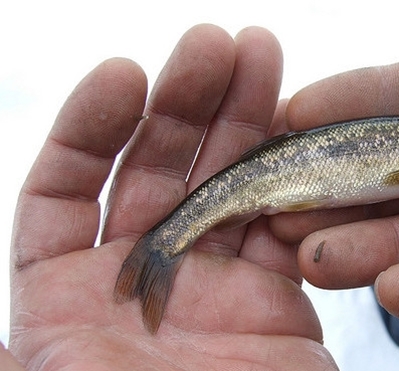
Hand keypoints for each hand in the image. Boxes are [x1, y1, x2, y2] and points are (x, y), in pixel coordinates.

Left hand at [10, 25, 336, 369]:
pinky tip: (301, 134)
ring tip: (260, 55)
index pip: (69, 188)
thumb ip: (20, 362)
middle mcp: (143, 276)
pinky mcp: (275, 294)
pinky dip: (293, 182)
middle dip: (184, 102)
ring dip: (243, 118)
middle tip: (215, 46)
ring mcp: (214, 280)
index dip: (93, 128)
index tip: (125, 76)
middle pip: (158, 169)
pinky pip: (283, 223)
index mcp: (69, 296)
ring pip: (226, 182)